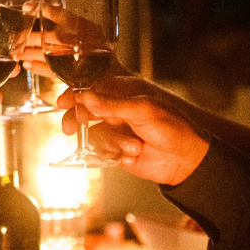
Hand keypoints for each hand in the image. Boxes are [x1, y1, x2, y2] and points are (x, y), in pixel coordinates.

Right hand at [59, 76, 209, 185]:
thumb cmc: (172, 127)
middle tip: (71, 128)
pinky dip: (116, 155)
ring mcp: (115, 131)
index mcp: (124, 94)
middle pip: (85, 112)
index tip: (63, 102)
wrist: (186, 160)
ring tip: (135, 148)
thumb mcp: (143, 110)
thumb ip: (112, 104)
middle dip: (79, 120)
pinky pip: (101, 152)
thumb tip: (86, 97)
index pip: (93, 89)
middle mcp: (117, 111)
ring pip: (94, 135)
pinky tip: (134, 157)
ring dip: (113, 143)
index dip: (76, 95)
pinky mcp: (116, 151)